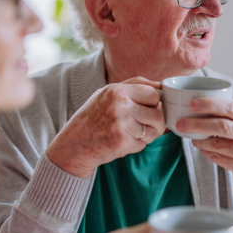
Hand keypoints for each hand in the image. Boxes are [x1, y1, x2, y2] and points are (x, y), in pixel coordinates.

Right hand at [46, 77, 165, 177]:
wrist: (73, 145)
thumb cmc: (91, 118)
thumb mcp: (105, 94)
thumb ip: (132, 86)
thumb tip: (160, 86)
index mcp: (117, 90)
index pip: (153, 94)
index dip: (155, 103)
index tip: (149, 109)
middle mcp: (120, 105)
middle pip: (157, 114)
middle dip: (156, 122)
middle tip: (145, 125)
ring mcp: (121, 125)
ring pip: (153, 131)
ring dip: (147, 135)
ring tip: (132, 134)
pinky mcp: (122, 142)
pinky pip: (143, 144)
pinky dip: (136, 145)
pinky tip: (122, 142)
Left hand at [175, 98, 232, 208]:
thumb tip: (204, 104)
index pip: (232, 108)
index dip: (210, 105)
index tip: (192, 104)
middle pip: (222, 126)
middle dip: (197, 124)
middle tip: (180, 123)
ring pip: (217, 144)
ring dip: (200, 140)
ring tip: (191, 137)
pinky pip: (218, 158)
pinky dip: (207, 152)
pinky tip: (202, 148)